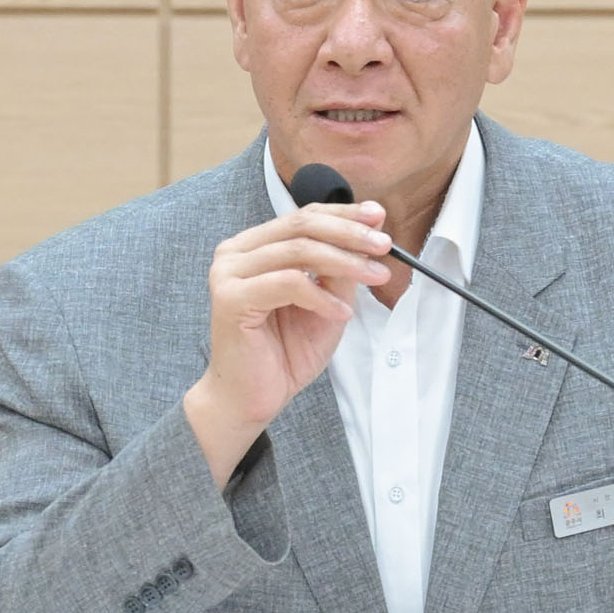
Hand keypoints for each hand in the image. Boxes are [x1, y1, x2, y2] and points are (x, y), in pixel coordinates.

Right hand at [184, 199, 391, 486]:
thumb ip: (340, 270)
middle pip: (301, 226)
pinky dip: (322, 297)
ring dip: (345, 262)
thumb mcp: (326, 303)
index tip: (379, 217)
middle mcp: (236, 253)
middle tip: (384, 246)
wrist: (251, 398)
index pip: (303, 216)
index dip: (343, 213)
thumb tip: (370, 232)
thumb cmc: (284, 353)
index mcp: (255, 247)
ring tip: (375, 277)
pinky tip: (342, 313)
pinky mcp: (231, 298)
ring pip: (298, 251)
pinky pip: (288, 284)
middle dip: (349, 233)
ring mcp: (229, 273)